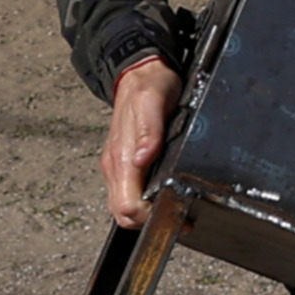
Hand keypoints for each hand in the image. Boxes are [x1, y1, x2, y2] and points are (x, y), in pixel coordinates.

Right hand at [99, 56, 180, 230]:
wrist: (139, 71)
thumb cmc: (150, 85)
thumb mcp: (155, 102)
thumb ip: (149, 132)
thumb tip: (143, 159)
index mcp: (121, 156)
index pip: (126, 206)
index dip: (148, 218)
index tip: (173, 216)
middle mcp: (115, 165)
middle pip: (122, 214)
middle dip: (148, 223)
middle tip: (178, 219)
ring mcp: (117, 166)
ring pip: (122, 207)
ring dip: (146, 215)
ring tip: (175, 211)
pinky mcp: (122, 163)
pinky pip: (127, 193)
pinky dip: (143, 203)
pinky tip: (162, 197)